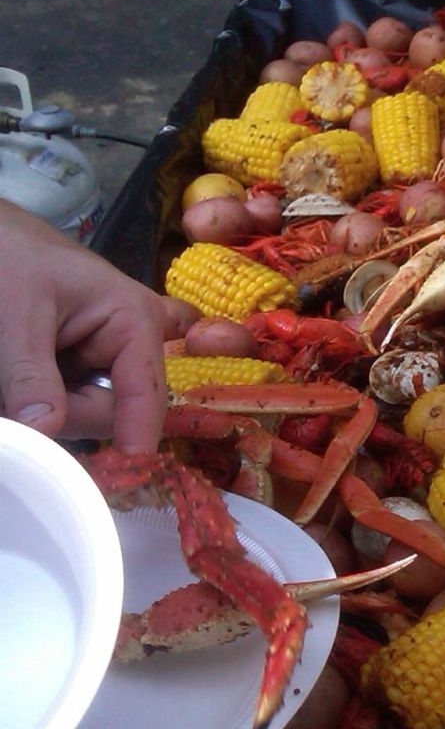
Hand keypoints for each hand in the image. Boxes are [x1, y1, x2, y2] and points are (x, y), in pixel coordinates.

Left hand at [0, 202, 169, 451]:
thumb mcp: (13, 315)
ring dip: (43, 407)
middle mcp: (129, 345)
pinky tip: (13, 377)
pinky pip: (64, 400)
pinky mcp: (75, 365)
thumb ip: (29, 375)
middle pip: (110, 410)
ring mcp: (101, 357)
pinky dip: (36, 401)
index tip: (127, 474)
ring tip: (8, 372)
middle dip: (65, 413)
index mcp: (135, 322)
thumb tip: (44, 430)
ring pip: (82, 410)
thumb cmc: (6, 255)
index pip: (146, 394)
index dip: (137, 437)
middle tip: (14, 393)